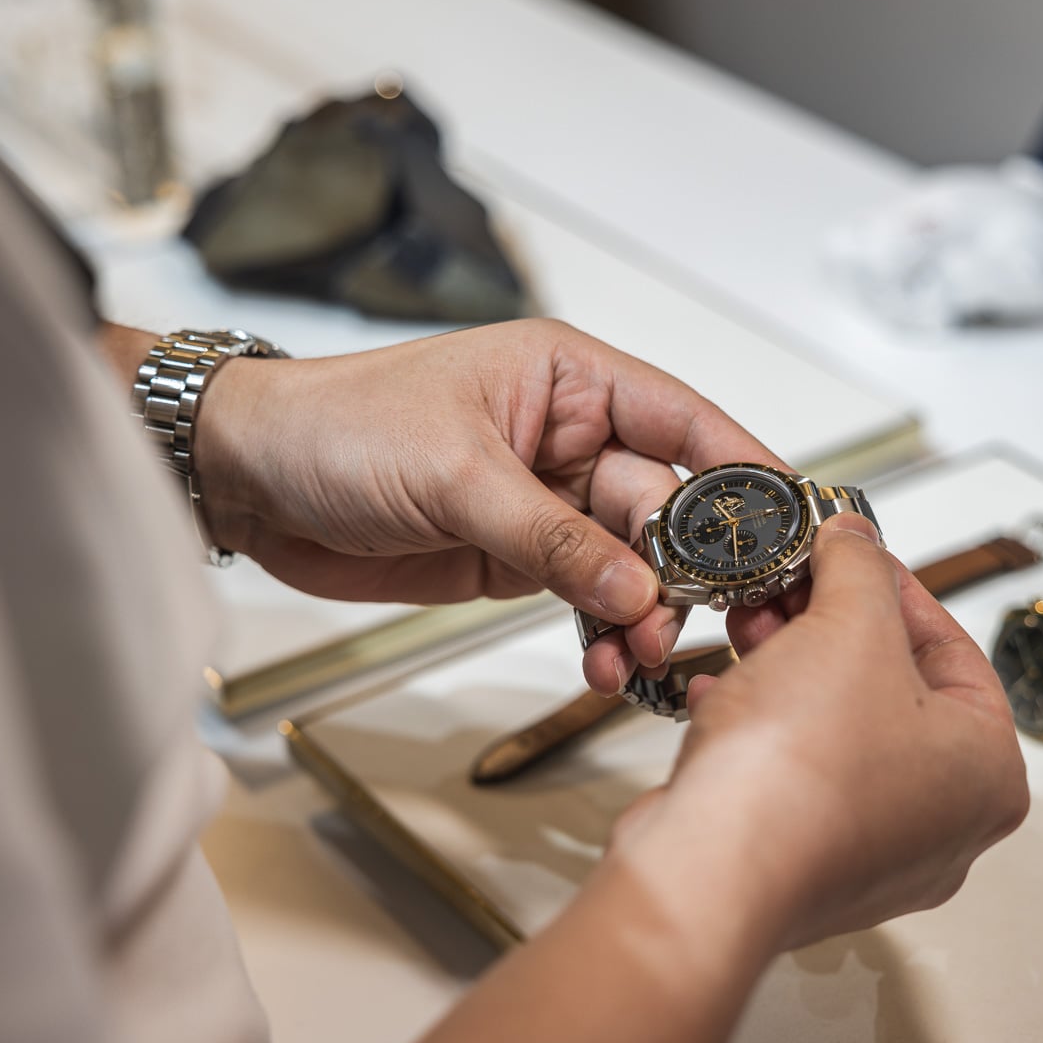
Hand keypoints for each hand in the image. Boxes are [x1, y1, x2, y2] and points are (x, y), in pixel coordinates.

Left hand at [193, 318, 784, 694]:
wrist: (247, 481)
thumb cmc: (336, 428)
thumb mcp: (454, 473)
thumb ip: (553, 538)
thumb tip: (638, 593)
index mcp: (569, 380)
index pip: (684, 423)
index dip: (745, 472)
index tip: (795, 524)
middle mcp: (570, 439)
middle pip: (670, 506)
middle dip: (695, 567)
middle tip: (723, 621)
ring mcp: (548, 505)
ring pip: (634, 564)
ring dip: (648, 613)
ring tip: (643, 655)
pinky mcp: (518, 561)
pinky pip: (588, 600)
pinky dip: (605, 634)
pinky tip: (608, 662)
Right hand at [609, 514, 1029, 949]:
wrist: (711, 866)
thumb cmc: (799, 770)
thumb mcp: (848, 623)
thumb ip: (859, 569)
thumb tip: (857, 542)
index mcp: (988, 772)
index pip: (954, 650)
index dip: (893, 588)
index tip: (852, 557)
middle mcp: (943, 826)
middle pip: (891, 691)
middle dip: (829, 628)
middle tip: (792, 590)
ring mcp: (872, 855)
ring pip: (836, 732)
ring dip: (788, 671)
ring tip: (749, 630)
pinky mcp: (803, 866)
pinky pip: (790, 777)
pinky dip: (759, 729)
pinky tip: (722, 696)